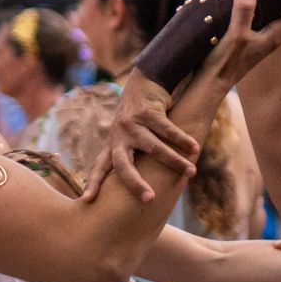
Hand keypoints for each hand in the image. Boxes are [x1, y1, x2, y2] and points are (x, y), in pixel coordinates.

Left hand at [80, 77, 197, 204]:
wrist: (144, 81)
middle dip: (135, 183)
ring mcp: (132, 123)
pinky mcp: (147, 112)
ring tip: (191, 172)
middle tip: (149, 198)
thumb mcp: (127, 134)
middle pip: (123, 165)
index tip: (86, 200)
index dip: (93, 183)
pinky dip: (182, 139)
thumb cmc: (138, 116)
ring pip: (154, 147)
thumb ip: (129, 155)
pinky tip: (194, 148)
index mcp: (113, 144)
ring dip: (174, 161)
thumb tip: (136, 186)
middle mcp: (119, 135)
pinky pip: (168, 130)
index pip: (100, 167)